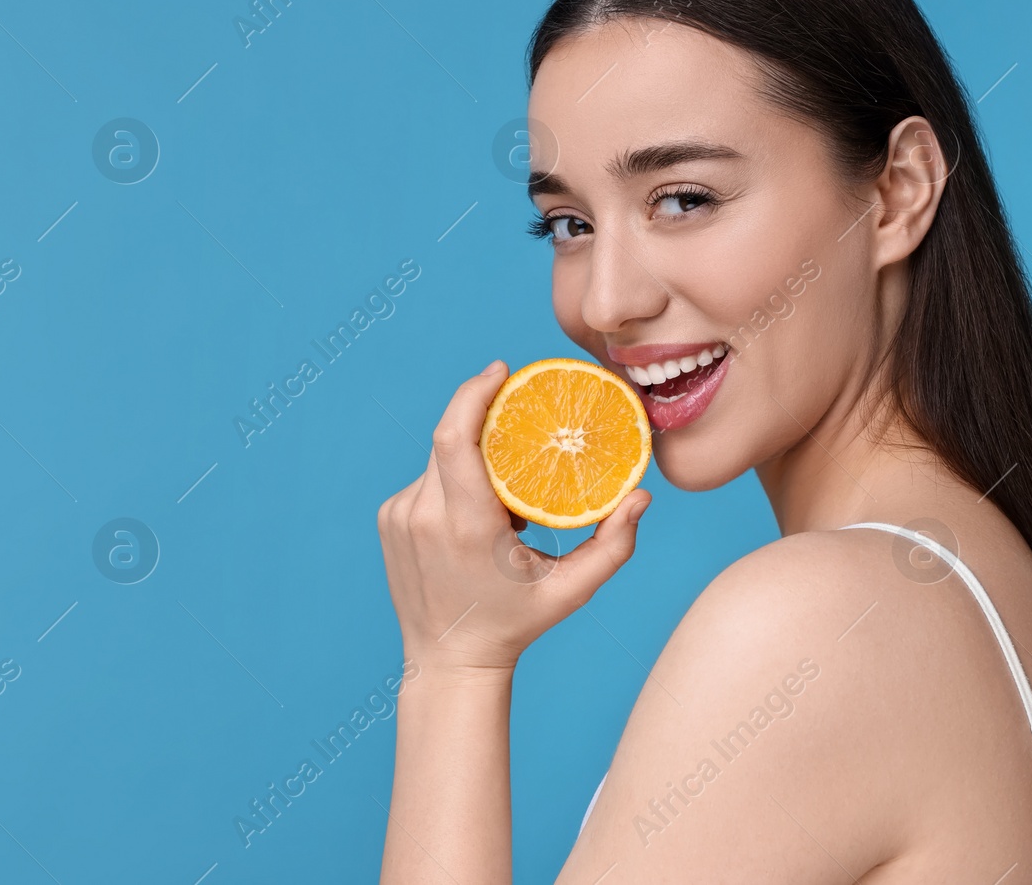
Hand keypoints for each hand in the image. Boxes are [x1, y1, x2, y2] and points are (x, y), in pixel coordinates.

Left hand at [376, 360, 650, 678]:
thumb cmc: (516, 624)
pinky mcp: (389, 519)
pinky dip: (453, 480)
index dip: (474, 394)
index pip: (456, 437)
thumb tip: (642, 496)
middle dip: (483, 418)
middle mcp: (424, 515)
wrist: (448, 661)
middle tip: (518, 411)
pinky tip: (477, 509)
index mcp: (466, 526)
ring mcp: (399, 516)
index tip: (501, 371)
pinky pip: (425, 480)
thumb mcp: (573, 590)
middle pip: (450, 438)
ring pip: (438, 459)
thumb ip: (614, 545)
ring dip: (471, 456)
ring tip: (505, 490)